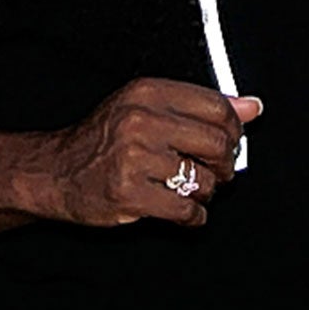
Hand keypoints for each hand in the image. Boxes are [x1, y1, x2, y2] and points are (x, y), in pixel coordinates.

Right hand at [27, 78, 262, 227]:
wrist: (55, 172)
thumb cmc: (105, 139)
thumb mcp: (148, 108)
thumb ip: (202, 106)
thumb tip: (253, 107)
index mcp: (149, 92)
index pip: (217, 107)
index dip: (234, 129)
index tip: (230, 142)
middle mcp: (141, 120)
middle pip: (217, 143)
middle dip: (225, 164)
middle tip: (217, 172)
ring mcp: (134, 158)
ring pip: (204, 180)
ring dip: (206, 192)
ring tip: (191, 190)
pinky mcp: (129, 195)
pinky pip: (185, 210)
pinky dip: (194, 216)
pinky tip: (187, 212)